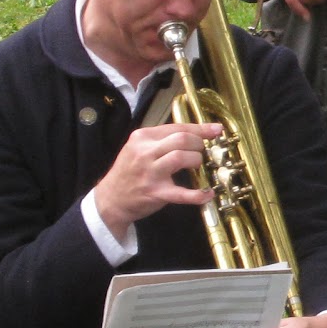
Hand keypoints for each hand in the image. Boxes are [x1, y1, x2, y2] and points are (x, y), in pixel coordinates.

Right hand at [94, 122, 221, 240]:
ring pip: (181, 157)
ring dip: (196, 160)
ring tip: (197, 165)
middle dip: (198, 143)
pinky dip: (198, 194)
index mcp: (142, 138)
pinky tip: (208, 193)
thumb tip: (197, 133)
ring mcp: (150, 173)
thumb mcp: (139, 148)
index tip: (216, 130)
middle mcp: (145, 153)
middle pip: (181, 139)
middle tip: (201, 150)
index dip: (200, 129)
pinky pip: (181, 193)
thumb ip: (163, 140)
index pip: (177, 128)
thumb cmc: (130, 172)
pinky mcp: (155, 192)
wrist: (110, 199)